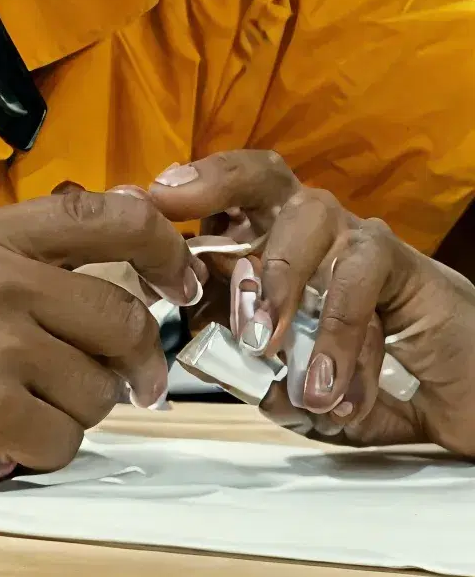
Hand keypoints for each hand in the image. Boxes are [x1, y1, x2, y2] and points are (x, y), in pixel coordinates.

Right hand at [0, 188, 196, 482]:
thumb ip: (19, 250)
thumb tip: (124, 245)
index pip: (109, 219)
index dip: (166, 249)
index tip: (181, 283)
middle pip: (121, 322)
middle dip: (129, 362)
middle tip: (123, 385)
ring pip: (98, 392)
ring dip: (72, 412)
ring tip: (14, 409)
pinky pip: (63, 443)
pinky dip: (37, 451)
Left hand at [157, 153, 474, 448]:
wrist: (446, 400)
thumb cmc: (349, 380)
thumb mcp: (277, 379)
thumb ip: (236, 363)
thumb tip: (193, 357)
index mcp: (260, 247)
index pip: (212, 202)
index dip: (173, 195)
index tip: (133, 202)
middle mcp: (306, 229)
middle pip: (260, 177)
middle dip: (215, 192)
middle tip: (188, 238)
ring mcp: (354, 238)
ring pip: (307, 223)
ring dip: (278, 285)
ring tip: (265, 346)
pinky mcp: (402, 262)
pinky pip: (360, 276)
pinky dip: (338, 333)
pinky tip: (328, 385)